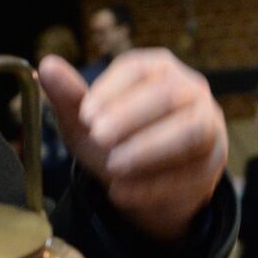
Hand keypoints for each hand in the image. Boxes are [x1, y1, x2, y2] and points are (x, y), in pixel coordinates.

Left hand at [39, 50, 226, 241]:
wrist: (141, 183)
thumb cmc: (113, 139)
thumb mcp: (84, 120)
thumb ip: (68, 95)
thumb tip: (46, 65)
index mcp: (155, 69)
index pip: (138, 69)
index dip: (111, 90)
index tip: (86, 114)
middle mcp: (189, 90)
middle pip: (169, 95)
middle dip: (131, 117)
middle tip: (98, 137)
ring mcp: (208, 125)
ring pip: (192, 131)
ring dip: (149, 150)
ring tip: (113, 166)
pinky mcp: (211, 163)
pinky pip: (191, 173)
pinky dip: (152, 186)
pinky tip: (121, 192)